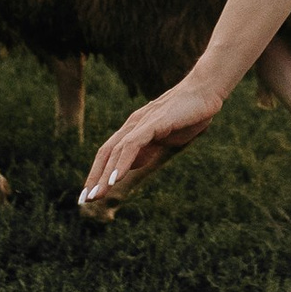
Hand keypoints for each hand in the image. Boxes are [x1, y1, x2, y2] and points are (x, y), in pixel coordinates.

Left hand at [78, 78, 223, 216]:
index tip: (91, 195)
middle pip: (106, 153)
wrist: (205, 91)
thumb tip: (131, 165)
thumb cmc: (188, 113)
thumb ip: (147, 149)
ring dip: (105, 175)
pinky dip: (122, 162)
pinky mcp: (153, 122)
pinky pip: (132, 144)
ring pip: (115, 151)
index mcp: (134, 129)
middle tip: (85, 201)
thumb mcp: (164, 138)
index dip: (98, 173)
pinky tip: (116, 179)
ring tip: (97, 195)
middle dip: (94, 177)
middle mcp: (133, 124)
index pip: (109, 153)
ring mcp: (141, 122)